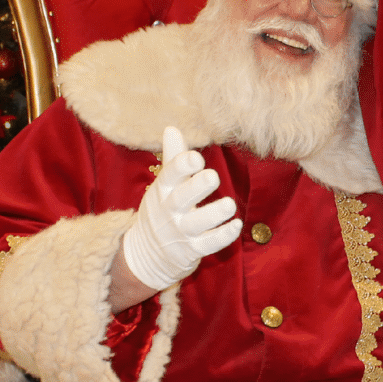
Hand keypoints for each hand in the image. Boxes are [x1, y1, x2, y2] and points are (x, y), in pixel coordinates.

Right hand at [121, 126, 241, 290]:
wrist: (146, 254)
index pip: (169, 175)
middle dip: (196, 187)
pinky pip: (208, 244)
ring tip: (230, 205)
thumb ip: (173, 158)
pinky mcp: (192, 250)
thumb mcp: (163, 185)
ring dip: (214, 214)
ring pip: (197, 223)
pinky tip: (236, 226)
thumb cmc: (162, 210)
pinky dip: (223, 236)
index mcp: (163, 190)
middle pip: (182, 198)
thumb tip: (171, 128)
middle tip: (213, 176)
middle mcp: (170, 210)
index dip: (182, 166)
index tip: (196, 157)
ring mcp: (181, 232)